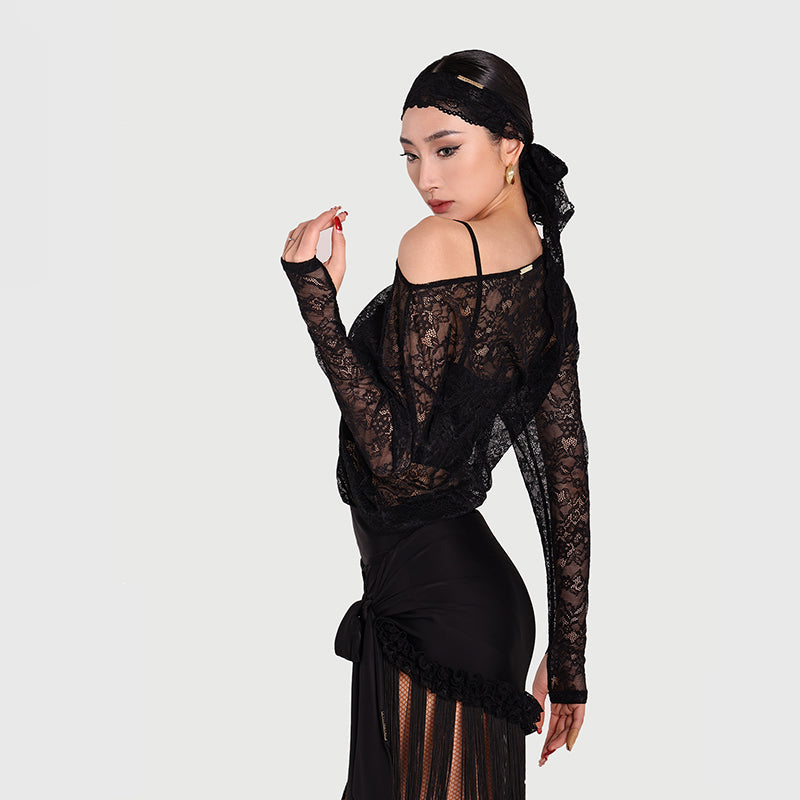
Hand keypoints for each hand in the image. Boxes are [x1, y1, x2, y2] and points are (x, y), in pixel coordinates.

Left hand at [282, 205, 347, 292]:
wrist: (315, 305)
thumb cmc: (325, 290)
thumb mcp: (338, 266)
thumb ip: (339, 243)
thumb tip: (338, 225)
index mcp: (301, 259)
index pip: (313, 229)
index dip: (326, 217)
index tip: (337, 212)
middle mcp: (290, 256)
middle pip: (307, 227)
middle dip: (323, 219)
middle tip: (339, 216)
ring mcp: (287, 256)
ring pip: (300, 229)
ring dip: (315, 223)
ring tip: (330, 221)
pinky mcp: (287, 257)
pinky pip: (294, 236)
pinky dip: (306, 229)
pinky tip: (316, 228)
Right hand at [530, 652, 585, 766]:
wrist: (558, 651)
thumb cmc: (549, 666)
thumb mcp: (538, 690)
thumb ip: (538, 710)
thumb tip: (538, 729)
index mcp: (555, 704)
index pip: (551, 727)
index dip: (545, 741)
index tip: (540, 753)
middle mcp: (565, 707)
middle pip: (559, 731)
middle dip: (551, 745)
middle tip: (543, 758)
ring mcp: (573, 704)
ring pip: (568, 729)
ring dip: (559, 741)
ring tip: (549, 751)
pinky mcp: (579, 701)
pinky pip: (577, 721)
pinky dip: (573, 733)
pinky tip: (567, 744)